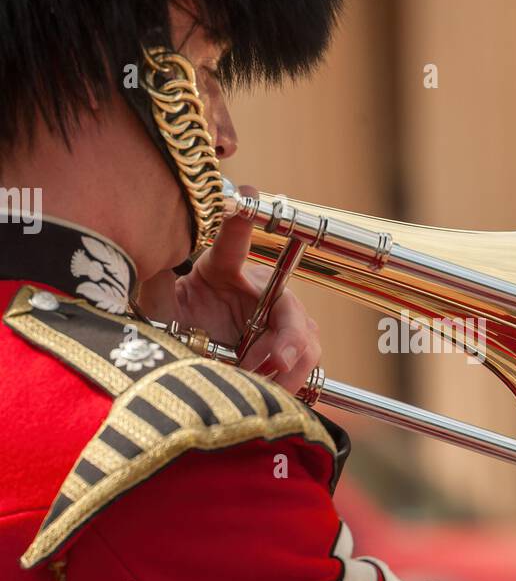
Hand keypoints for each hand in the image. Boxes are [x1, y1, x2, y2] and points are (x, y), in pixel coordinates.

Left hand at [137, 185, 320, 393]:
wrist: (193, 347)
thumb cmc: (176, 322)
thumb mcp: (160, 310)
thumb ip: (157, 289)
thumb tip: (143, 261)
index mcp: (222, 268)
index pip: (233, 240)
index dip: (241, 218)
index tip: (249, 195)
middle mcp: (257, 286)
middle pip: (289, 304)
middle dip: (286, 337)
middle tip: (268, 362)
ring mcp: (279, 314)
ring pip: (306, 335)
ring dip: (286, 364)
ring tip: (255, 377)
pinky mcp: (292, 341)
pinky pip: (307, 358)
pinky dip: (290, 377)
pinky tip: (268, 385)